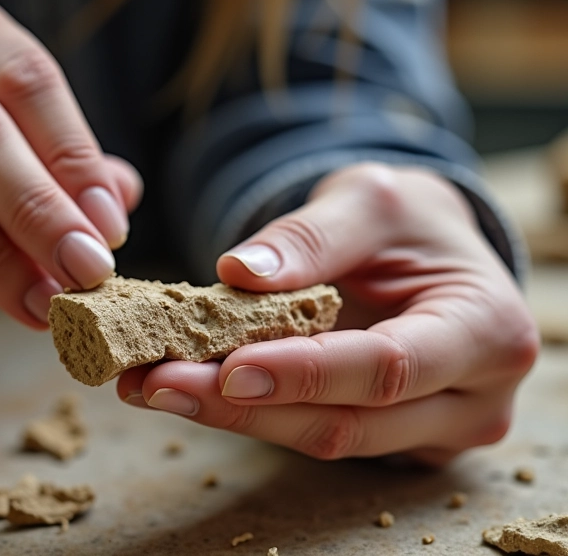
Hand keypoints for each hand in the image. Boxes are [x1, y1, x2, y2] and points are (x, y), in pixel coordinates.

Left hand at [118, 163, 537, 464]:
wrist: (427, 246)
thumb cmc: (409, 218)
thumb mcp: (368, 200)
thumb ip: (309, 236)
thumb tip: (237, 272)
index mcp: (485, 330)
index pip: (389, 367)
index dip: (306, 373)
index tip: (228, 367)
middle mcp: (470, 398)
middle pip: (347, 422)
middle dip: (246, 406)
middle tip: (159, 382)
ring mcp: (432, 426)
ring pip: (324, 437)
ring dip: (232, 414)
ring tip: (153, 384)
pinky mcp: (391, 432)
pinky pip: (314, 428)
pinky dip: (249, 408)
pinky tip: (188, 384)